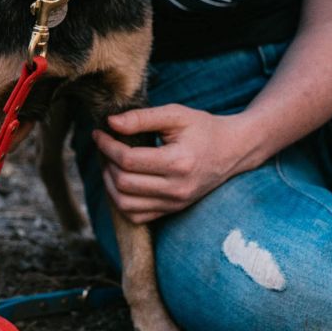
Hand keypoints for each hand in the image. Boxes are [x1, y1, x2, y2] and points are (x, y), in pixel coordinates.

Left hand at [92, 104, 259, 223]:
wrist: (233, 150)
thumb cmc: (203, 128)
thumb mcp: (176, 114)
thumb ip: (142, 118)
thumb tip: (110, 123)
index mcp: (178, 162)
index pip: (128, 160)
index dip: (107, 146)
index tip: (99, 133)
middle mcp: (177, 188)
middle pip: (123, 183)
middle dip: (106, 162)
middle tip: (104, 146)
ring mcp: (175, 203)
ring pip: (125, 205)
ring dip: (109, 184)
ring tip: (109, 163)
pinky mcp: (173, 210)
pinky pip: (137, 216)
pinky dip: (121, 201)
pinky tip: (121, 180)